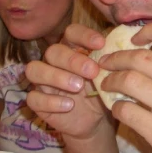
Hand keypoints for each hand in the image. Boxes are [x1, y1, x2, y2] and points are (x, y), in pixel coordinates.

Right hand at [25, 24, 111, 140]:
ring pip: (35, 70)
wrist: (95, 120)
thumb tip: (119, 47)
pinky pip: (33, 98)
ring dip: (56, 76)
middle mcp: (53, 61)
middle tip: (92, 72)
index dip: (83, 35)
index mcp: (71, 49)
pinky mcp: (37, 102)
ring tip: (77, 86)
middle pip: (53, 51)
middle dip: (72, 60)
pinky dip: (51, 101)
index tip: (101, 44)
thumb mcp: (106, 75)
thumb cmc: (100, 90)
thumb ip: (108, 61)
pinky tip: (69, 105)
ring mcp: (42, 81)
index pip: (70, 32)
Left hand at [99, 20, 151, 152]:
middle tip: (107, 62)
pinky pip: (127, 111)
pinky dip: (116, 107)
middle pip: (140, 58)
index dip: (148, 30)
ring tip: (107, 83)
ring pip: (129, 82)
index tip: (135, 39)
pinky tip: (118, 108)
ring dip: (111, 80)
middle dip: (117, 57)